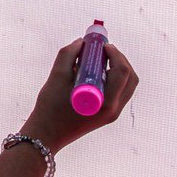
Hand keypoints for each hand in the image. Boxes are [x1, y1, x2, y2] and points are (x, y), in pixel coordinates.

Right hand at [18, 39, 138, 154]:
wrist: (46, 135)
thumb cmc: (50, 107)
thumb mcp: (57, 76)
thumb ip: (69, 54)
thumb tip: (81, 42)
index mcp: (105, 101)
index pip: (122, 71)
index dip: (115, 53)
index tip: (102, 45)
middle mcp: (114, 109)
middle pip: (130, 78)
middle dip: (119, 59)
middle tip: (103, 49)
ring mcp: (112, 114)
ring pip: (127, 85)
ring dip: (118, 68)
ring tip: (99, 59)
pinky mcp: (107, 115)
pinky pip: (118, 92)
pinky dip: (112, 78)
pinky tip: (95, 72)